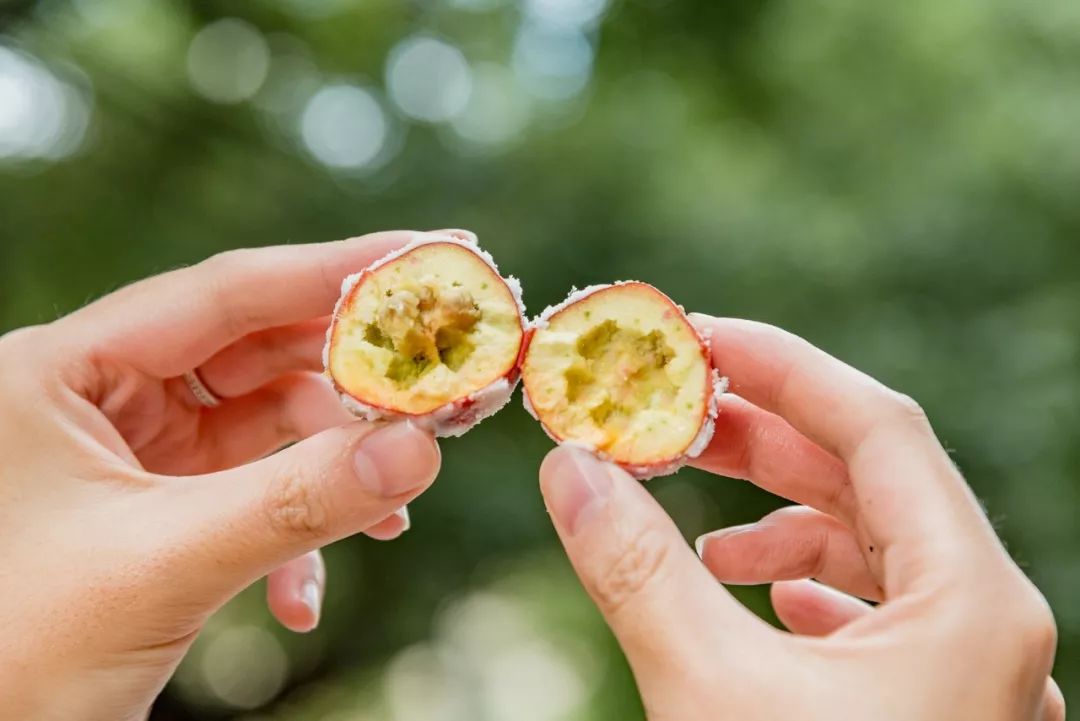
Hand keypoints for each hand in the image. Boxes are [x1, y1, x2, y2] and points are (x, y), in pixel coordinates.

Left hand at [0, 231, 447, 719]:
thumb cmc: (20, 656)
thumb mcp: (163, 564)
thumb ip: (296, 501)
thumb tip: (421, 448)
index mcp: (63, 370)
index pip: (220, 293)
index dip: (330, 271)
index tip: (426, 256)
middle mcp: (100, 394)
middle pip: (258, 353)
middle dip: (353, 383)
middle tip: (444, 384)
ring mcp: (135, 450)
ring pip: (270, 426)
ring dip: (335, 471)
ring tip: (392, 518)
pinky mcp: (163, 503)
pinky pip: (256, 489)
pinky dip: (295, 533)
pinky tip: (302, 598)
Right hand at [539, 316, 1062, 720]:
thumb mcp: (710, 695)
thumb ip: (637, 571)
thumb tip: (566, 468)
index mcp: (972, 602)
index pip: (878, 428)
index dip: (781, 367)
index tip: (696, 336)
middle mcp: (987, 623)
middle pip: (872, 480)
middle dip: (762, 438)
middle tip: (671, 410)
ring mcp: (964, 668)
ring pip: (869, 547)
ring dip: (777, 517)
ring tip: (700, 529)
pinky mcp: (927, 705)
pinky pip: (870, 609)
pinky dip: (802, 584)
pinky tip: (756, 594)